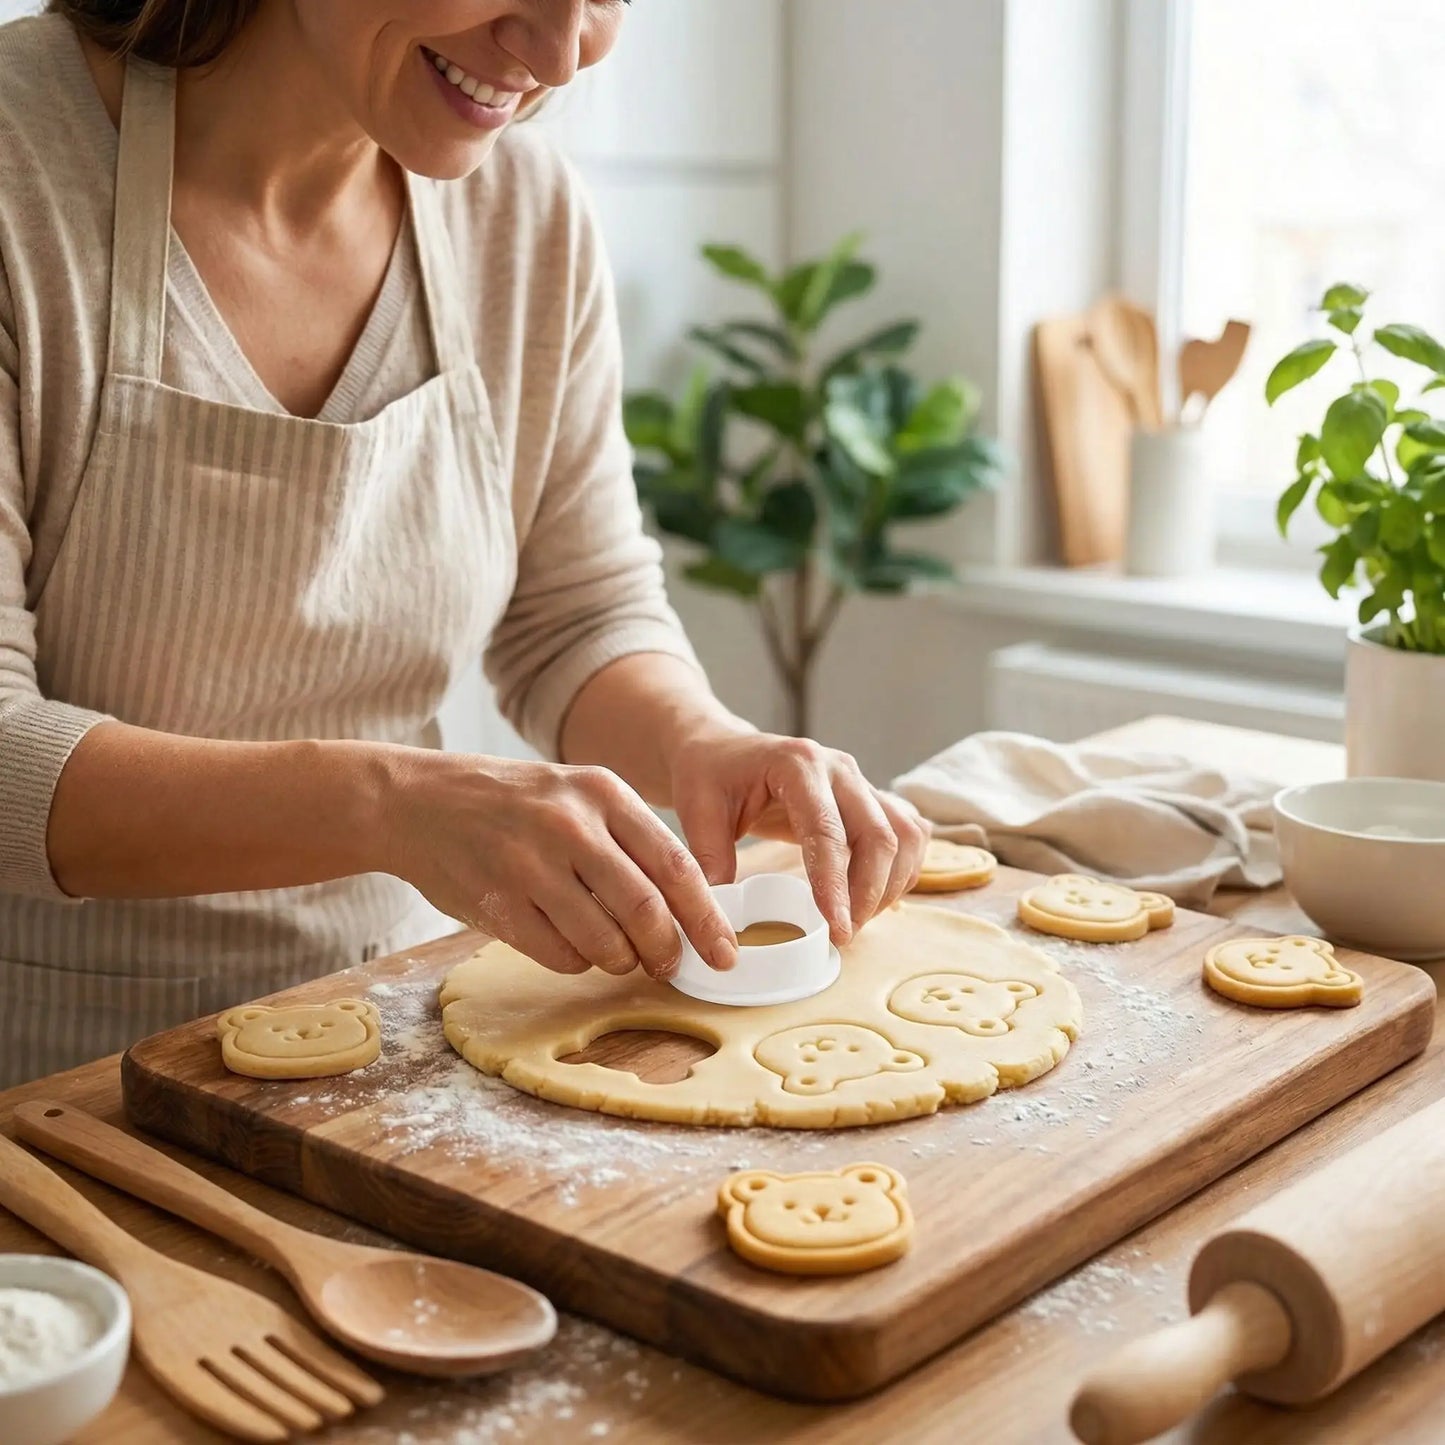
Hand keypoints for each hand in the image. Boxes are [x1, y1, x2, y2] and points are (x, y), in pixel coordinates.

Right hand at [382, 753, 735, 980]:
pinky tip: (571, 946)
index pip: (675, 866)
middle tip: (672, 966)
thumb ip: (629, 842)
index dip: (707, 917)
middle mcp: (570, 825)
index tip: (725, 953)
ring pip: (605, 940)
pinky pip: (560, 955)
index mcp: (602, 793)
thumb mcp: (577, 795)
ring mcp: (530, 864)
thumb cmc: (514, 805)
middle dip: (668, 950)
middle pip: (645, 909)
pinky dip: (577, 963)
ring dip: (621, 961)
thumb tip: (687, 909)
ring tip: (618, 956)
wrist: (419, 800)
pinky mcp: (498, 902)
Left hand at [668, 730, 929, 945]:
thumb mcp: (697, 810)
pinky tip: (873, 899)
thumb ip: (711, 859)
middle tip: (842, 936)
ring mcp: (860, 781)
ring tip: (855, 922)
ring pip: (904, 837)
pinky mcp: (870, 798)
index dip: (835, 884)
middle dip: (868, 894)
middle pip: (880, 836)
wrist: (723, 750)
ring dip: (888, 885)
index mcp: (798, 765)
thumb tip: (722, 918)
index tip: (836, 929)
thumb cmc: (710, 775)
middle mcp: (840, 769)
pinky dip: (900, 870)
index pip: (828, 831)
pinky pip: (908, 834)